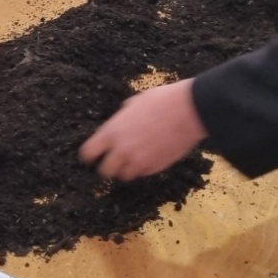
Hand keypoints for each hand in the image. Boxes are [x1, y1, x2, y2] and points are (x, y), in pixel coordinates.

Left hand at [79, 78, 207, 179]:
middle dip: (107, 166)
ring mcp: (139, 161)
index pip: (88, 153)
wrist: (188, 111)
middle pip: (104, 171)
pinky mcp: (156, 168)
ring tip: (133, 159)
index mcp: (112, 131)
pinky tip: (150, 156)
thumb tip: (119, 123)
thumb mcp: (133, 104)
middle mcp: (122, 150)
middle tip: (113, 161)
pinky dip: (144, 168)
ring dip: (126, 169)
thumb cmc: (161, 101)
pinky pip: (143, 173)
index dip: (89, 156)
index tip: (92, 156)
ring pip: (124, 176)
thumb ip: (121, 119)